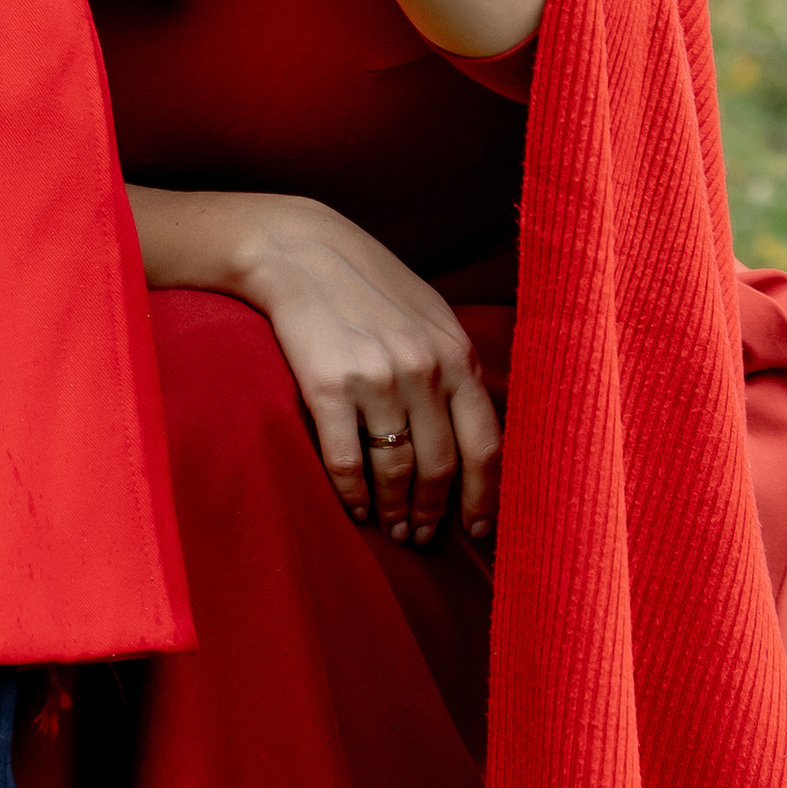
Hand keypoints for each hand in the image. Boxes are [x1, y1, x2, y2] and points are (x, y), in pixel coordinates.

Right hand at [164, 188, 500, 547]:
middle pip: (440, 466)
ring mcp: (376, 378)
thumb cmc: (370, 286)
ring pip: (396, 470)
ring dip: (395, 510)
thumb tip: (474, 433)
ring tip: (392, 528)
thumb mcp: (431, 317)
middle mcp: (423, 369)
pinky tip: (355, 507)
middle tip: (421, 537)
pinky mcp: (327, 385)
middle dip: (433, 512)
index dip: (484, 497)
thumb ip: (455, 369)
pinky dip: (353, 493)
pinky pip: (347, 459)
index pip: (485, 445)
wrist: (300, 250)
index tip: (477, 531)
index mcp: (457, 354)